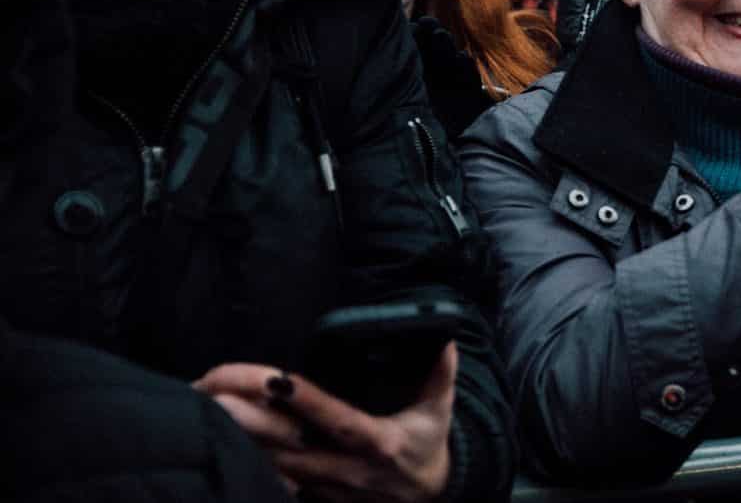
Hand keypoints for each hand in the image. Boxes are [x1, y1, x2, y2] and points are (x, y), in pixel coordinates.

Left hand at [195, 343, 457, 500]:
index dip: (308, 402)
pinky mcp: (319, 500)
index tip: (277, 381)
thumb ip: (440, 373)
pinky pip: (281, 485)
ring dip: (247, 446)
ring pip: (280, 469)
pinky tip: (228, 449)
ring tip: (214, 419)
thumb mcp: (439, 411)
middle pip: (294, 448)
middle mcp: (350, 469)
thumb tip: (444, 335)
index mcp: (379, 442)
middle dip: (257, 426)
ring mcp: (330, 489)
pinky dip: (255, 468)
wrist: (430, 496)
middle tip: (220, 401)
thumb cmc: (428, 444)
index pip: (338, 419)